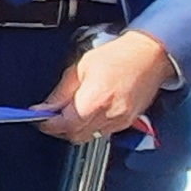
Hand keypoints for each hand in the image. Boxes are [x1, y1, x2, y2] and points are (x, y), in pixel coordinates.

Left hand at [40, 29, 175, 142]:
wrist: (150, 55)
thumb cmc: (119, 55)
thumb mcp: (81, 67)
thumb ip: (61, 92)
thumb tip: (45, 107)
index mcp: (95, 99)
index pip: (65, 125)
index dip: (49, 125)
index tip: (40, 120)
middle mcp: (109, 114)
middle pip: (76, 136)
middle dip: (61, 129)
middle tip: (53, 116)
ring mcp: (121, 120)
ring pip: (90, 135)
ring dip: (78, 128)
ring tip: (74, 110)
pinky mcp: (129, 121)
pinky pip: (105, 131)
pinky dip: (93, 125)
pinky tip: (92, 110)